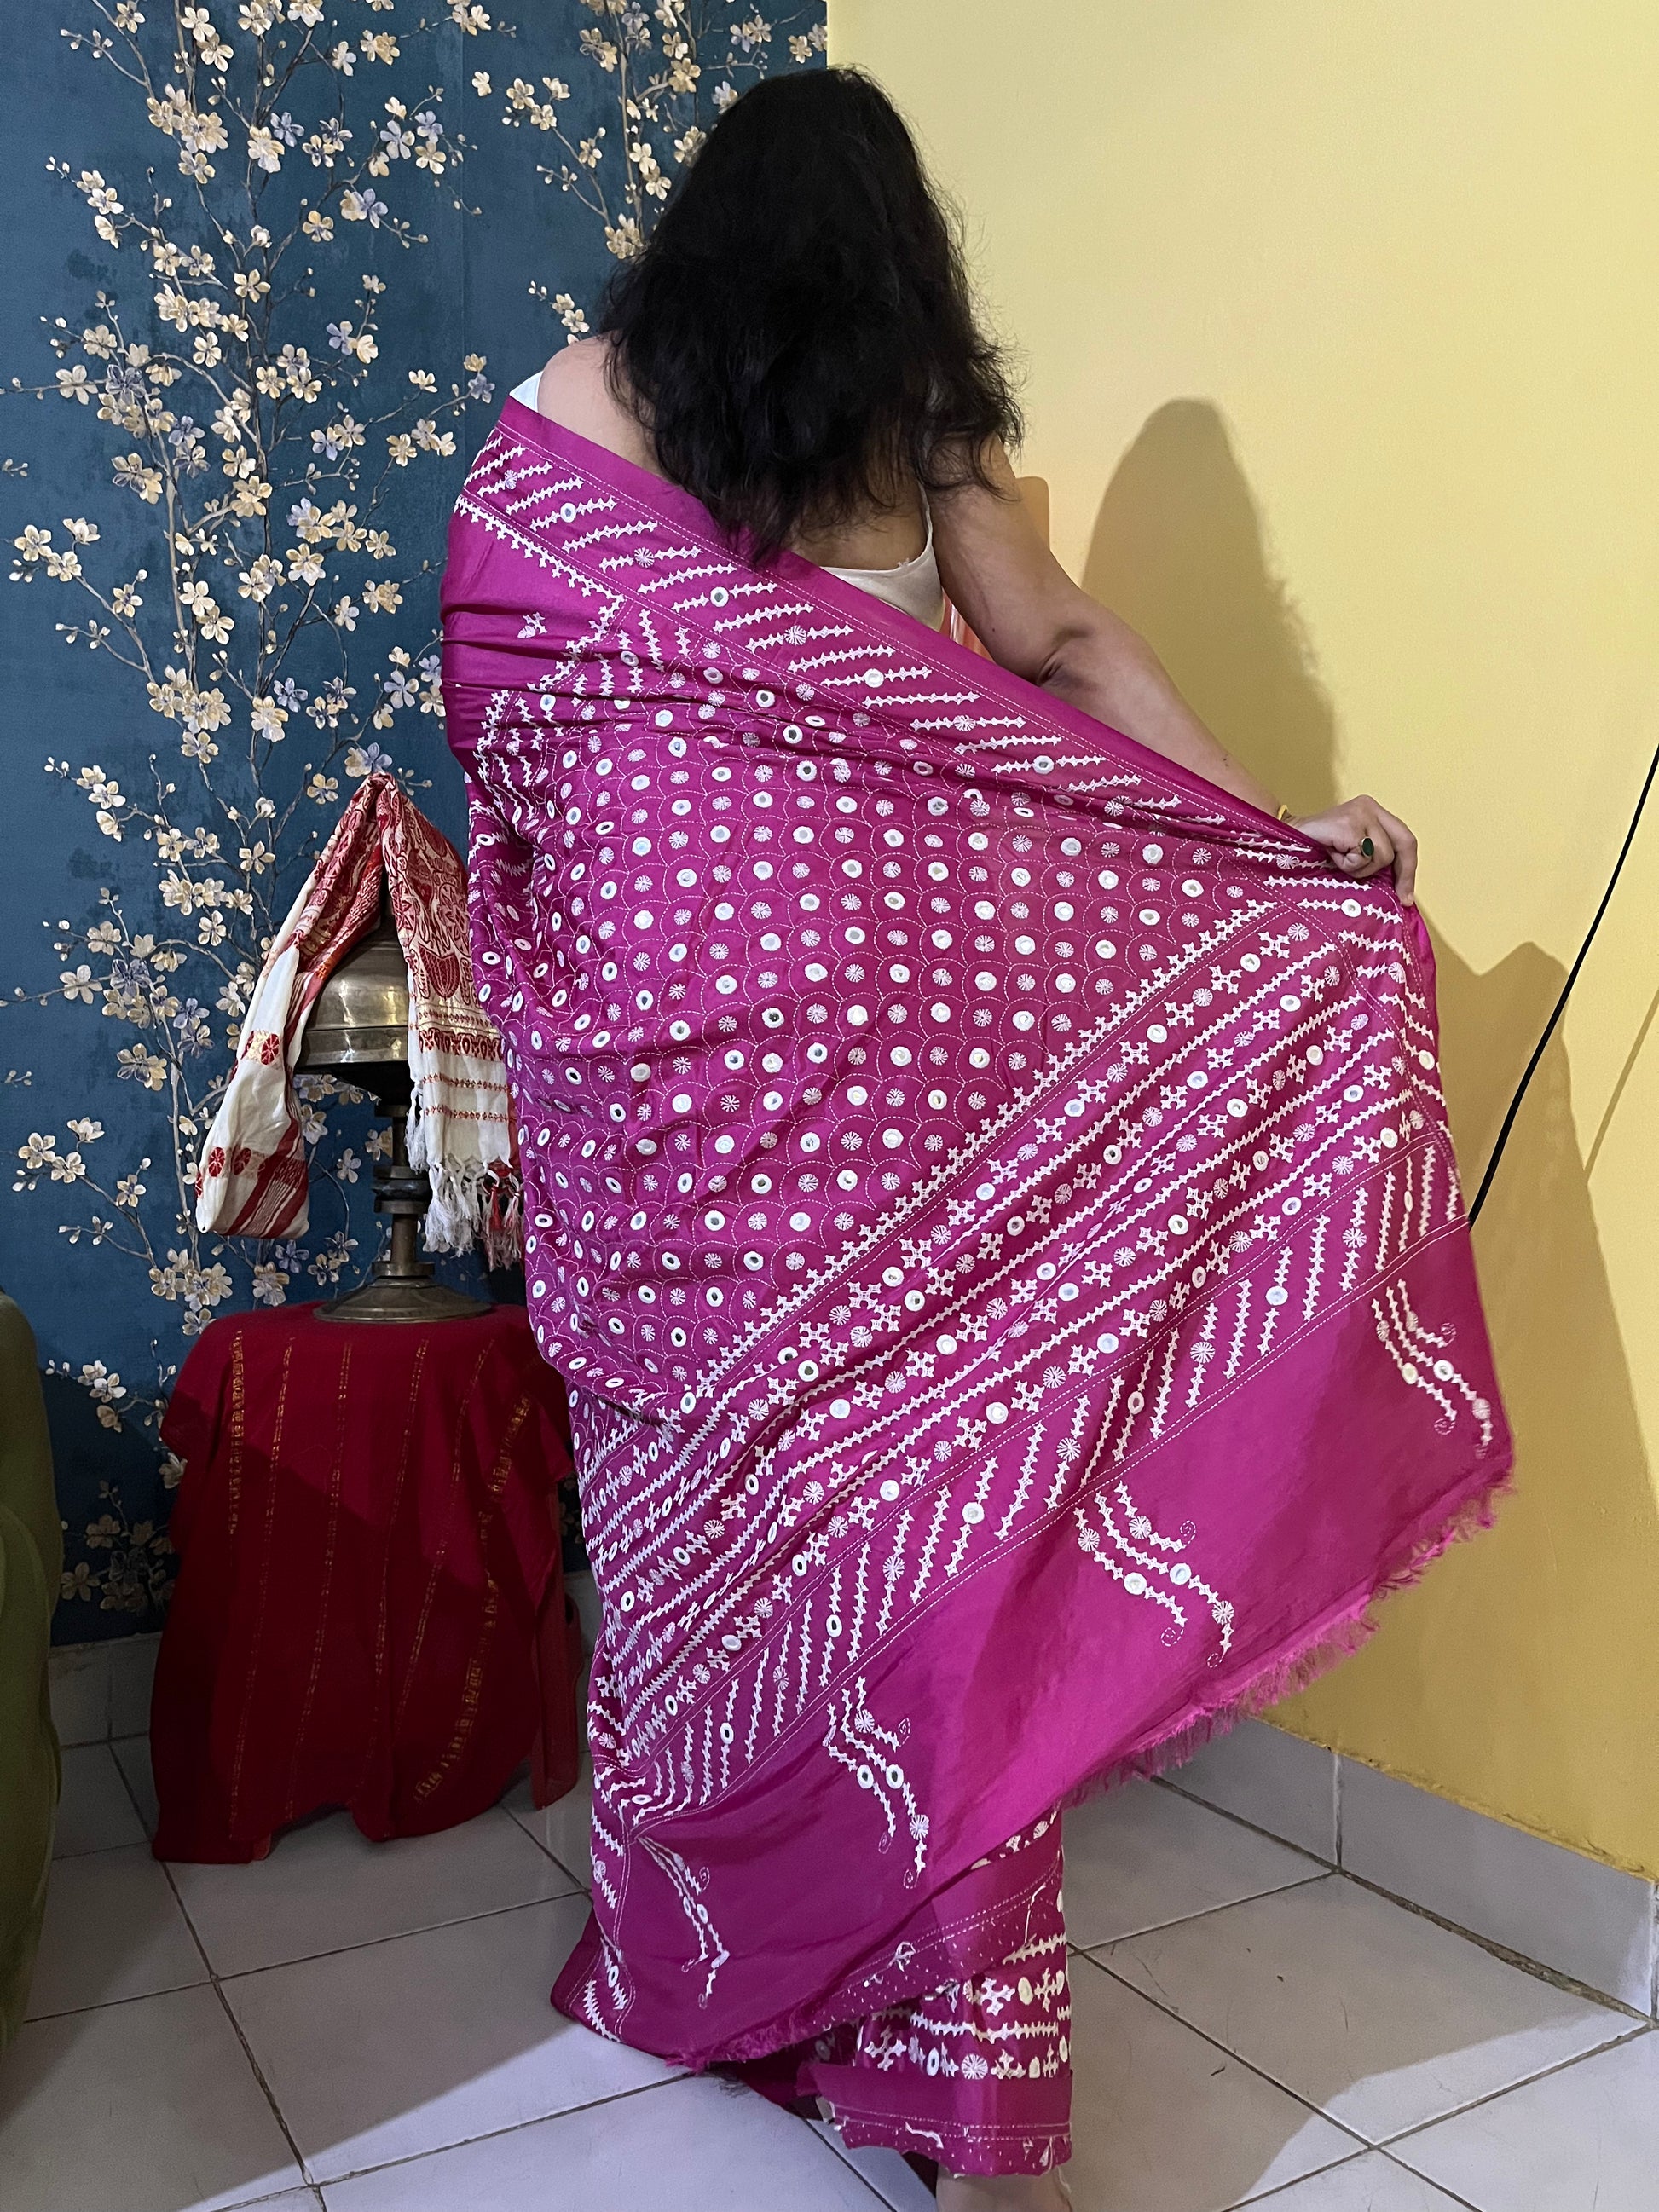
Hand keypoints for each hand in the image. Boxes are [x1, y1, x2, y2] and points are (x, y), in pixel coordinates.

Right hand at [1290, 794, 1417, 906]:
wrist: (1283, 839)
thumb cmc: (1316, 850)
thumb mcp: (1353, 850)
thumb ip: (1375, 856)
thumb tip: (1400, 889)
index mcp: (1374, 810)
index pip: (1405, 838)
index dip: (1409, 868)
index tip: (1406, 895)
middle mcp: (1370, 806)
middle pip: (1403, 844)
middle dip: (1403, 874)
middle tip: (1401, 898)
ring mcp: (1360, 813)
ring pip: (1382, 856)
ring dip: (1361, 868)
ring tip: (1340, 859)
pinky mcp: (1349, 824)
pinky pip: (1362, 858)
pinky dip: (1348, 864)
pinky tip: (1333, 855)